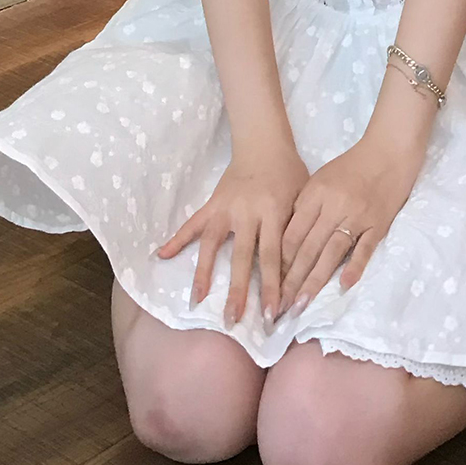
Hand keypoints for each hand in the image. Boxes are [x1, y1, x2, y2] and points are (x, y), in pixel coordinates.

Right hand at [153, 142, 309, 323]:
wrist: (265, 144)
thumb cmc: (290, 175)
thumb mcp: (303, 200)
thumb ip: (296, 231)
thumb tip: (296, 272)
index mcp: (273, 212)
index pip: (272, 256)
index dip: (273, 286)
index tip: (273, 314)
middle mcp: (247, 212)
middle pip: (242, 257)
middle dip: (239, 291)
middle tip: (234, 320)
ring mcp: (225, 208)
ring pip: (213, 245)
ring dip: (205, 274)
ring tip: (197, 301)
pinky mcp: (212, 204)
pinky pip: (192, 224)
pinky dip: (177, 239)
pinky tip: (162, 256)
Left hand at [279, 133, 424, 314]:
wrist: (389, 150)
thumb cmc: (352, 165)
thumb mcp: (321, 178)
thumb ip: (305, 206)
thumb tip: (288, 241)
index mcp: (316, 194)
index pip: (292, 233)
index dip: (280, 261)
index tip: (271, 284)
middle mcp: (334, 206)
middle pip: (308, 248)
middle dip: (291, 280)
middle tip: (279, 307)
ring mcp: (357, 215)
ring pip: (331, 252)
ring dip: (315, 281)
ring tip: (301, 304)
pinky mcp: (379, 223)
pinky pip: (364, 248)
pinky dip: (354, 267)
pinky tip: (343, 286)